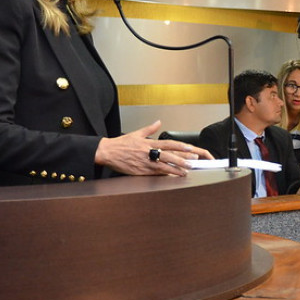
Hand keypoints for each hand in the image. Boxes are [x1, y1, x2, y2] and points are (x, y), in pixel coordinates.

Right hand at [95, 120, 212, 176]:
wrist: (107, 152)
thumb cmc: (121, 144)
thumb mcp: (136, 133)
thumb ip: (149, 129)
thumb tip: (158, 122)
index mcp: (148, 143)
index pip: (167, 144)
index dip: (179, 146)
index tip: (190, 148)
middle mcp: (148, 153)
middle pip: (168, 156)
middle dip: (181, 159)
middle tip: (192, 162)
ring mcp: (145, 163)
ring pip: (163, 167)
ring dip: (175, 169)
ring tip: (185, 172)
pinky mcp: (140, 172)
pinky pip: (154, 174)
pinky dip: (163, 175)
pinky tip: (171, 177)